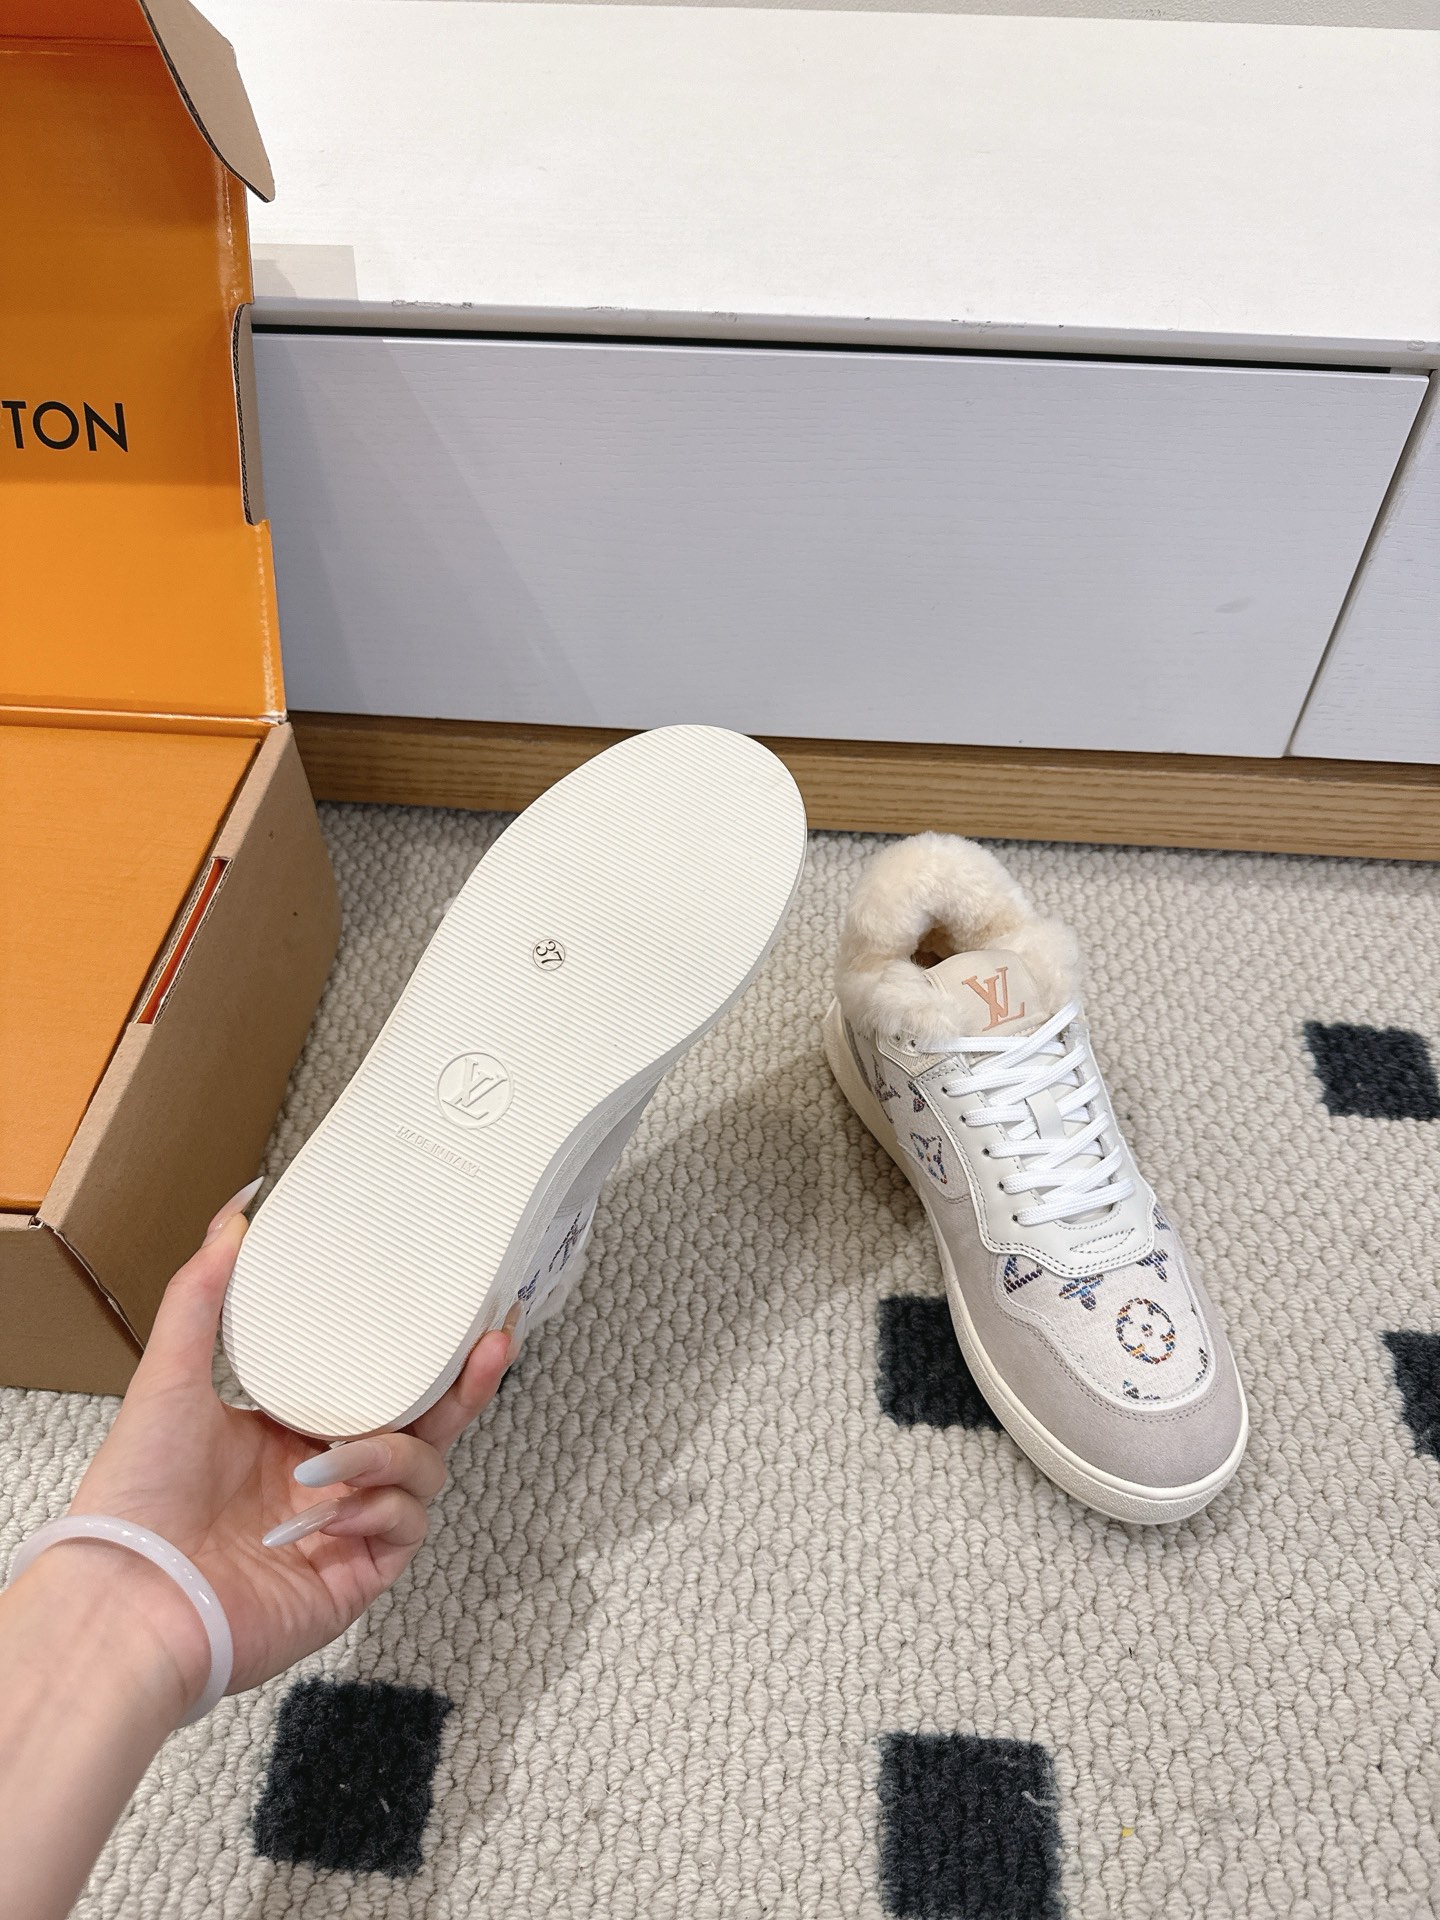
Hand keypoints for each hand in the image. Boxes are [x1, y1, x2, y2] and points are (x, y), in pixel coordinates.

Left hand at [68, 1190, 515, 1710]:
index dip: (422, 1351)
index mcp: (287, 1432)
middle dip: (466, 1386)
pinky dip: (380, 1509)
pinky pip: (406, 1528)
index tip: (458, 1307)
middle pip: (424, 1424)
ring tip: (333, 1462)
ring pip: (421, 1472)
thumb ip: (201, 1293)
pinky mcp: (356, 1576)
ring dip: (391, 1456)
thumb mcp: (169, 1376)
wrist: (131, 1600)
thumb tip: (235, 1213)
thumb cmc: (138, 1499)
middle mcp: (323, 1478)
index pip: (375, 1383)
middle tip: (493, 1342)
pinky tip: (336, 1510)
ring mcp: (345, 1527)